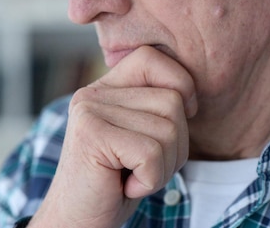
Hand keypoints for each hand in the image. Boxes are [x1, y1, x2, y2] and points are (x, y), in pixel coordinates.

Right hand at [29, 46, 196, 227]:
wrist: (78, 221)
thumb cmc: (116, 182)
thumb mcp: (139, 135)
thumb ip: (154, 107)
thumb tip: (191, 92)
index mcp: (105, 88)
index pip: (152, 57)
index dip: (179, 85)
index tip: (176, 121)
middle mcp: (92, 93)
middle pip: (172, 100)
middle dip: (176, 144)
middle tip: (144, 165)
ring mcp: (89, 112)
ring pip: (167, 129)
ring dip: (163, 166)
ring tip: (133, 175)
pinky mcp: (91, 136)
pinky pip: (151, 154)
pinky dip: (150, 179)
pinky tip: (126, 186)